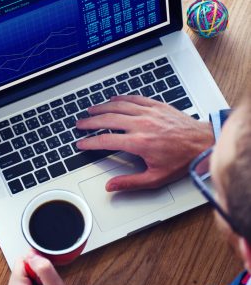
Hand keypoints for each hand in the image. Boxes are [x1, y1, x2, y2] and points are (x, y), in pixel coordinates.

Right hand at [76, 95, 213, 191]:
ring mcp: (148, 113)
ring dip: (101, 108)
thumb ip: (130, 183)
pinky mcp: (156, 105)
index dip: (90, 142)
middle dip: (90, 122)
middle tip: (80, 124)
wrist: (203, 143)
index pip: (106, 140)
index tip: (81, 143)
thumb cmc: (182, 160)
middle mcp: (141, 124)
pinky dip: (120, 98)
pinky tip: (112, 99)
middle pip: (107, 120)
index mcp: (139, 143)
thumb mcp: (156, 178)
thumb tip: (111, 186)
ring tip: (90, 110)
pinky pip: (133, 98)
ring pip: (118, 106)